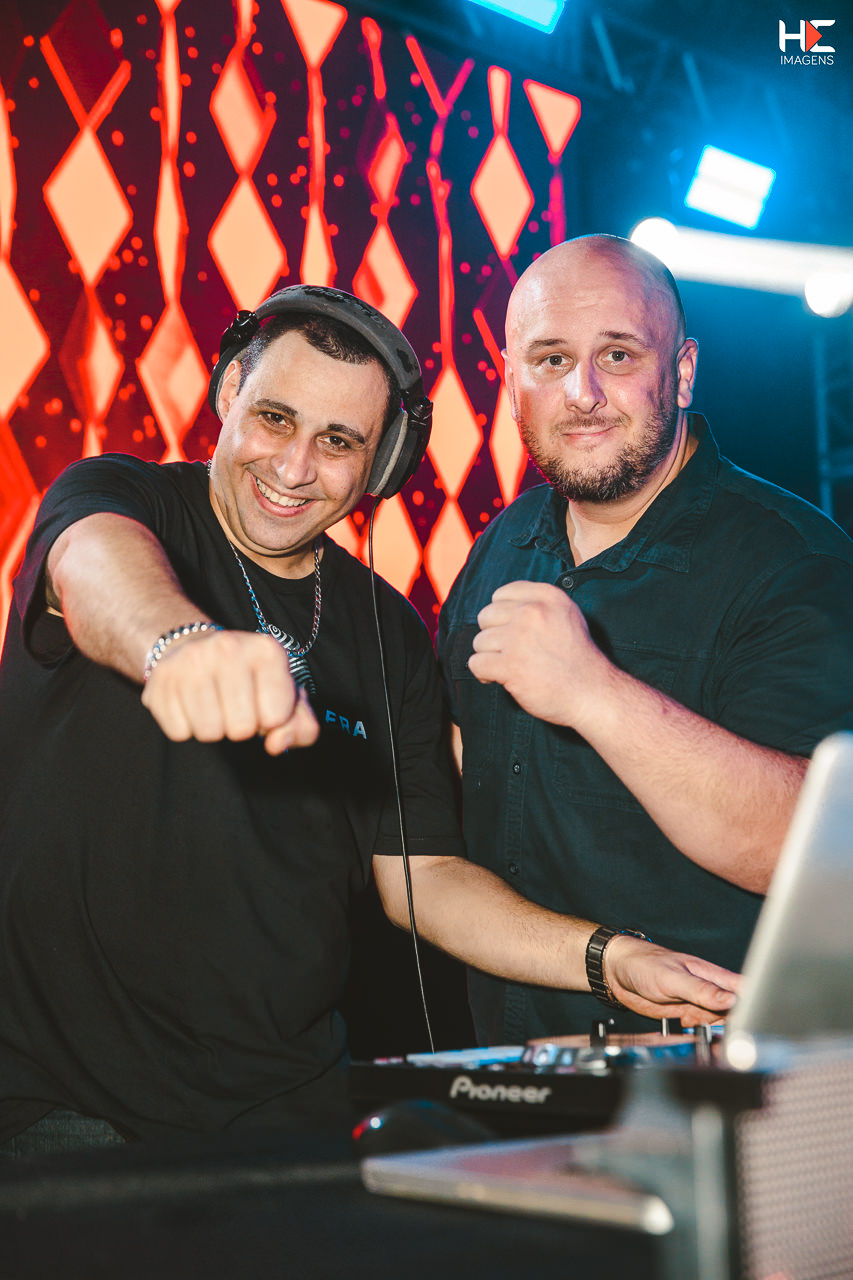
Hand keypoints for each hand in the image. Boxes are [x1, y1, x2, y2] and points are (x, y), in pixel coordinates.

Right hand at [140, 629, 318, 754]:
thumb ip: (300, 726)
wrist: (196, 648)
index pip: (276, 717)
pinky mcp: (160, 679)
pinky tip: (191, 704)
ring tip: (214, 704)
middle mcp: (228, 647)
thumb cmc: (250, 680)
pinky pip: (179, 732)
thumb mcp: (287, 697)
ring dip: (214, 728)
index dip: (270, 719)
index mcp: (267, 650)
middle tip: (235, 706)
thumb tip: (276, 743)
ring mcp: (190, 661)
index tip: (262, 702)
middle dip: (241, 727)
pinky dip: (187, 727)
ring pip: (209, 733)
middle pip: (241, 729)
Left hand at [468, 581, 608, 728]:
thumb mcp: (568, 616)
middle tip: (511, 652)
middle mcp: (533, 612)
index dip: (502, 615)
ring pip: (480, 642)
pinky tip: (498, 678)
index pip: (501, 594)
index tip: (513, 631)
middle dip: (493, 636)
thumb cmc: (578, 659)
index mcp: (548, 597)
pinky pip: (476, 664)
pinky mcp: (510, 665)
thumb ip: (538, 605)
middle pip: (486, 616)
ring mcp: (520, 638)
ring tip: (509, 667)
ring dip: (490, 657)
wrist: (592, 693)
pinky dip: (484, 674)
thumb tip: (499, 607)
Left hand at [603, 934, 741, 1024]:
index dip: (754, 1007)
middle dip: (734, 1028)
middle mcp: (710, 992)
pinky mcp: (687, 1017)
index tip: (751, 1024)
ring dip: (715, 1035)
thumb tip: (732, 999)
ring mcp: (699, 1005)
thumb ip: (702, 990)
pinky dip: (699, 1037)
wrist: (618, 972)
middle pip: (735, 1014)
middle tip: (724, 1039)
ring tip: (702, 1035)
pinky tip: (690, 1036)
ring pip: (719, 1026)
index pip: (744, 992)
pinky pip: (701, 1032)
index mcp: (713, 977)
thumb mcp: (674, 978)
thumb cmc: (645, 963)